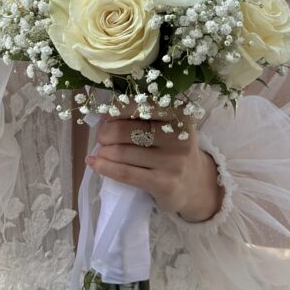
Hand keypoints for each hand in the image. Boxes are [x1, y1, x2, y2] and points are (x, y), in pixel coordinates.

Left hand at [86, 114, 223, 222]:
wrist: (195, 184)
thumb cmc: (172, 149)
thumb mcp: (166, 126)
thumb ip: (142, 117)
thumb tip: (104, 116)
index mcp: (178, 113)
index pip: (138, 105)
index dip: (115, 110)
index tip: (105, 116)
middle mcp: (178, 135)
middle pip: (125, 130)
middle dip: (105, 133)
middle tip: (101, 137)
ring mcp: (172, 161)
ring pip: (122, 152)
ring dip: (103, 152)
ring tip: (100, 151)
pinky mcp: (164, 183)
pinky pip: (125, 173)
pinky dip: (105, 167)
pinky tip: (94, 164)